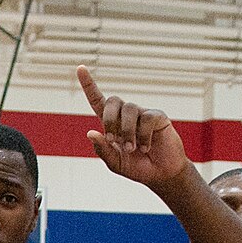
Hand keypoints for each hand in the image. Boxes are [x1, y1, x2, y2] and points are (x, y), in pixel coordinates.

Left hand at [78, 65, 188, 186]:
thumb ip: (102, 150)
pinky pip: (146, 118)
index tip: (80, 68)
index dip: (89, 85)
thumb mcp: (115, 163)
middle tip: (113, 140)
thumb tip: (90, 133)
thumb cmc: (138, 167)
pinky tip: (146, 147)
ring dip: (127, 132)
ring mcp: (142, 114)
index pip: (98, 100)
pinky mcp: (157, 117)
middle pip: (112, 100)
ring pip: (128, 109)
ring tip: (132, 148)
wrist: (161, 174)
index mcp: (112, 124)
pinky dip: (143, 136)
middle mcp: (126, 115)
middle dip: (109, 120)